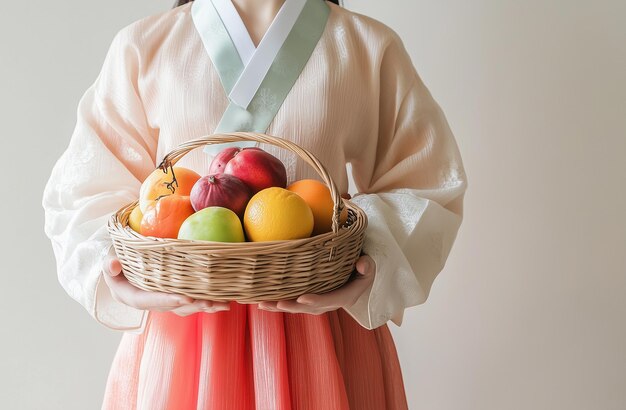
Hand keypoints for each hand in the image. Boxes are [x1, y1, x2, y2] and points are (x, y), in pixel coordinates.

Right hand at [102, 254, 229, 315]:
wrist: (122, 273)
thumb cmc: (117, 267)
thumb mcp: (109, 267)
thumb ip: (109, 267)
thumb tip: (112, 264)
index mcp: (136, 298)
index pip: (153, 301)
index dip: (169, 300)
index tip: (186, 298)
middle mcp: (154, 303)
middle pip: (176, 307)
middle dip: (194, 306)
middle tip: (211, 302)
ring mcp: (167, 301)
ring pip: (189, 307)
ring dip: (206, 306)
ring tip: (224, 304)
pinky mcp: (178, 297)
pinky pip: (194, 301)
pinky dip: (209, 300)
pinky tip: (226, 299)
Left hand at [257, 254, 374, 314]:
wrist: (359, 281)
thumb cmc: (363, 270)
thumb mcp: (370, 268)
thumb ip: (367, 266)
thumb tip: (362, 264)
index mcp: (344, 296)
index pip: (329, 300)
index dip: (316, 300)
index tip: (302, 298)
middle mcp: (328, 303)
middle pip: (308, 308)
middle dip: (291, 306)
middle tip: (276, 303)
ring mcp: (317, 303)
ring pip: (297, 307)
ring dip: (279, 306)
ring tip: (261, 303)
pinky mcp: (307, 300)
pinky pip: (292, 303)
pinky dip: (276, 303)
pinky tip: (260, 301)